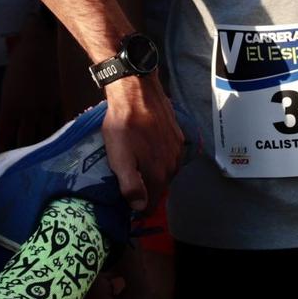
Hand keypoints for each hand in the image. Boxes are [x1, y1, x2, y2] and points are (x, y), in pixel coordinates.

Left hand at [0, 16, 60, 149]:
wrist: (41, 44)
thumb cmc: (19, 62)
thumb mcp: (7, 85)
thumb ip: (9, 107)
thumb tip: (10, 125)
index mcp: (10, 106)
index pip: (4, 135)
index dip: (3, 149)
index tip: (2, 159)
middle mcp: (27, 111)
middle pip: (24, 140)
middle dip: (22, 155)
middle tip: (23, 167)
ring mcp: (46, 108)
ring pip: (43, 136)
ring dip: (41, 149)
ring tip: (41, 162)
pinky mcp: (60, 103)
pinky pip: (59, 124)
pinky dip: (58, 136)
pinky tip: (60, 144)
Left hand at [100, 71, 183, 213]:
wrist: (137, 90)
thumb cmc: (124, 124)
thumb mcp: (119, 158)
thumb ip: (131, 185)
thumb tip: (140, 207)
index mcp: (158, 174)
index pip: (152, 203)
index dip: (139, 208)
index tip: (128, 205)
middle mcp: (173, 165)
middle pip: (159, 188)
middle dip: (146, 189)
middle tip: (129, 182)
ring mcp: (178, 149)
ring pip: (166, 171)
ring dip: (153, 172)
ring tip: (137, 165)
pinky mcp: (178, 135)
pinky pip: (169, 156)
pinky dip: (159, 158)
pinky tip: (147, 149)